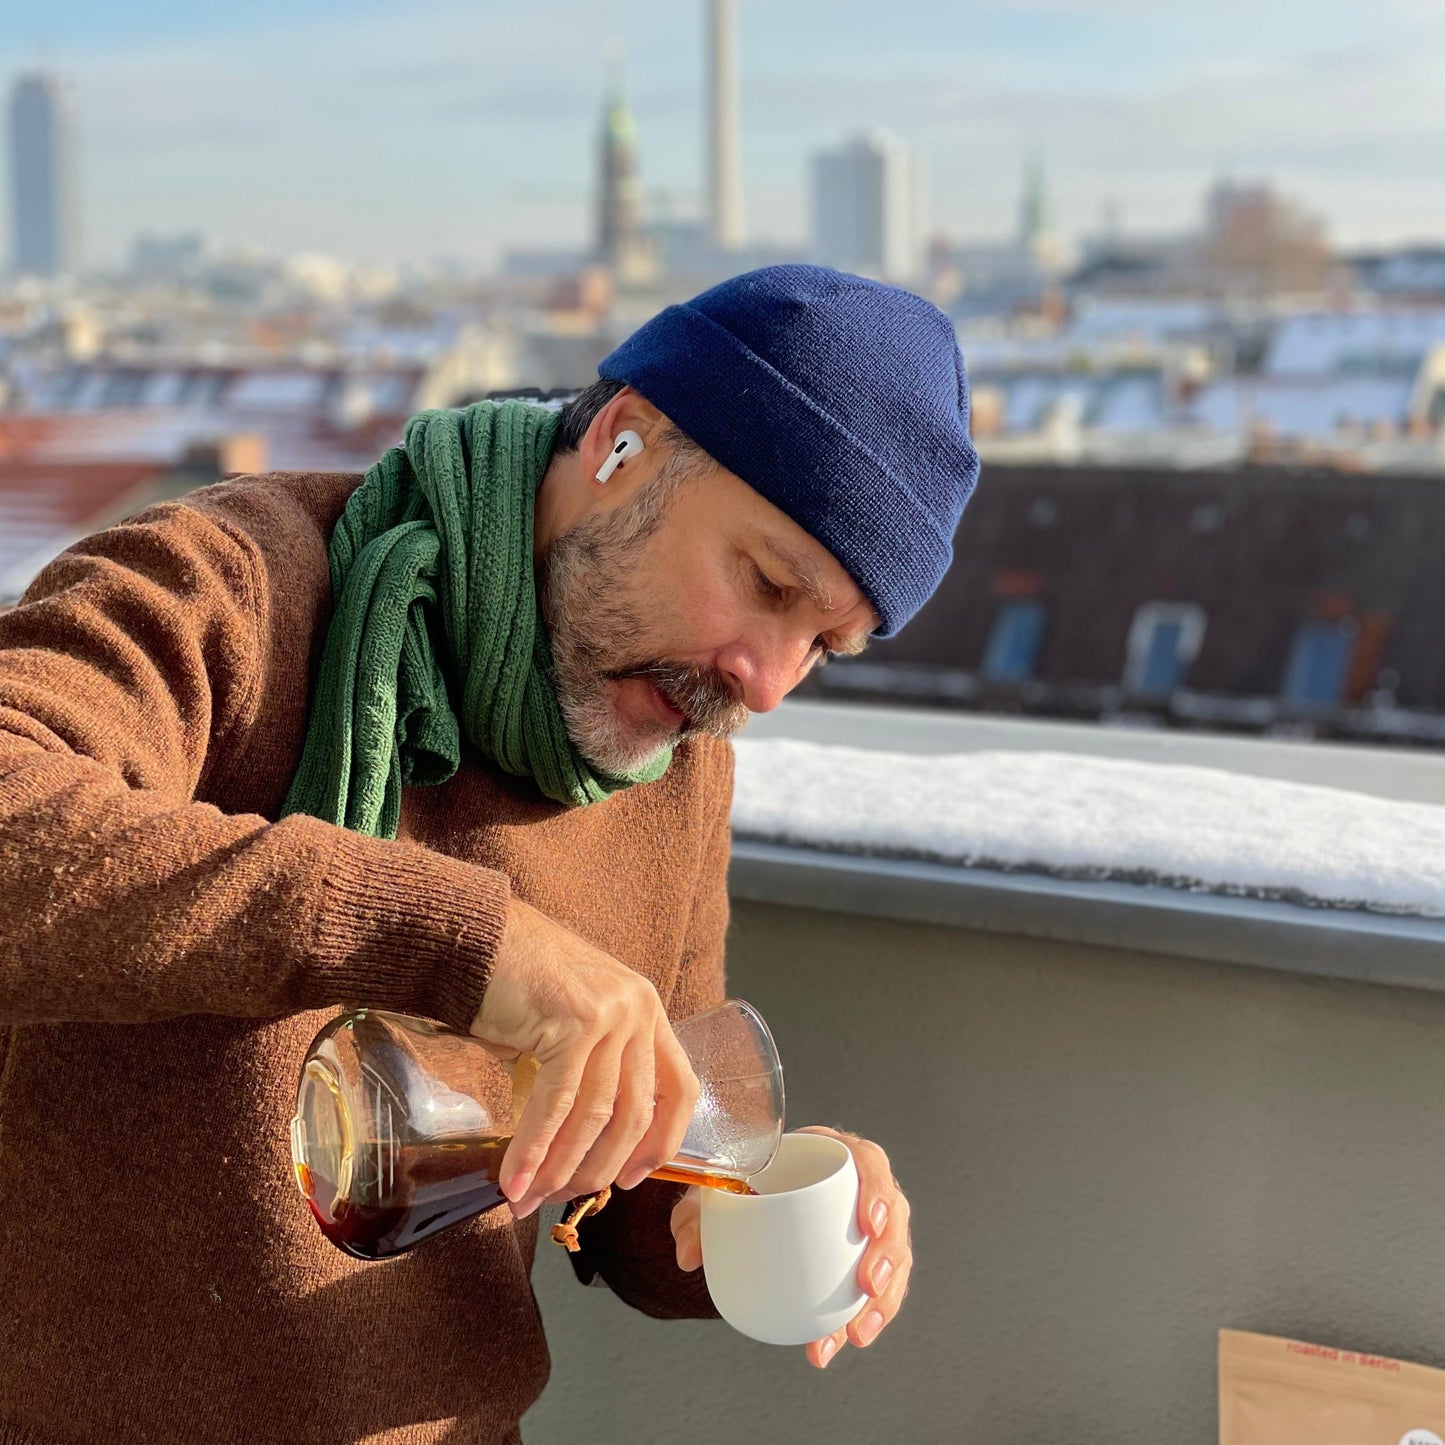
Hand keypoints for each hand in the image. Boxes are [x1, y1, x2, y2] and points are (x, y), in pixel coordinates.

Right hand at [471, 897, 699, 1218]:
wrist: (474, 936)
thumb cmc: (514, 981)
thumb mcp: (571, 1022)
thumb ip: (588, 1069)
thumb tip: (577, 1149)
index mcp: (646, 1009)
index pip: (679, 1087)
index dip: (662, 1140)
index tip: (634, 1178)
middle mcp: (638, 1009)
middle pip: (634, 1113)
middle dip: (597, 1168)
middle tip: (562, 1200)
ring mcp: (611, 1014)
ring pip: (595, 1115)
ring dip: (560, 1167)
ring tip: (530, 1198)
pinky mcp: (574, 1022)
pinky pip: (557, 1104)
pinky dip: (534, 1149)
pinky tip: (515, 1179)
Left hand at [668, 1126, 911, 1368]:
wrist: (745, 1204)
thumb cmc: (739, 1185)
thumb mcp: (713, 1193)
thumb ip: (695, 1216)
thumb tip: (688, 1255)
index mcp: (830, 1154)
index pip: (869, 1163)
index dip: (877, 1191)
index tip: (869, 1224)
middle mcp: (857, 1187)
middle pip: (893, 1216)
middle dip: (888, 1255)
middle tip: (867, 1286)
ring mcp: (865, 1226)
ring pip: (892, 1259)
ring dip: (883, 1299)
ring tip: (856, 1333)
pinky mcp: (861, 1259)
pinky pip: (877, 1289)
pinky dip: (864, 1317)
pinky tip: (843, 1341)